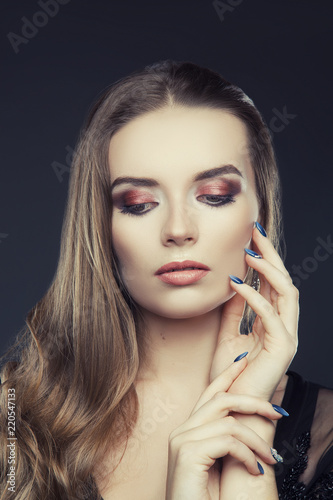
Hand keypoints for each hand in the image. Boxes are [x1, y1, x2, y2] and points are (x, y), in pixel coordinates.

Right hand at [165, 357, 282, 499]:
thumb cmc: (206, 498)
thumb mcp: (221, 463)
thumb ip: (228, 440)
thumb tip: (251, 420)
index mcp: (188, 431)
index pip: (209, 393)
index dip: (227, 375)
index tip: (244, 361)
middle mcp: (181, 431)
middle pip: (221, 400)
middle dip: (254, 402)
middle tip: (279, 413)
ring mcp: (182, 440)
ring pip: (230, 423)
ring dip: (257, 441)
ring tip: (271, 459)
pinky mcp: (187, 453)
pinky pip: (229, 441)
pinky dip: (248, 455)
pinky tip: (254, 470)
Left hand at [210, 223, 298, 399]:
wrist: (232, 408)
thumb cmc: (230, 376)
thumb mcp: (227, 334)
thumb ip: (233, 311)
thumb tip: (231, 284)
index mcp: (272, 322)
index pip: (272, 283)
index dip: (263, 259)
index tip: (249, 238)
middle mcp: (284, 326)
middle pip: (283, 281)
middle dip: (271, 254)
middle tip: (255, 232)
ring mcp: (287, 336)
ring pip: (287, 292)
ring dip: (268, 269)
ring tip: (249, 251)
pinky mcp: (283, 348)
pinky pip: (271, 315)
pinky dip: (254, 296)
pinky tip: (237, 284)